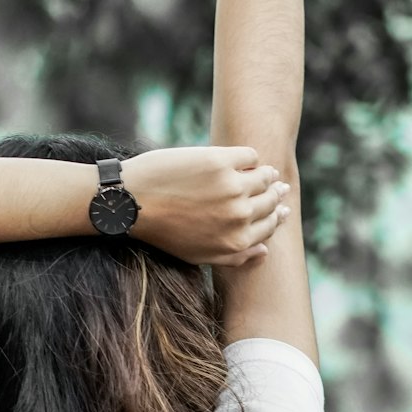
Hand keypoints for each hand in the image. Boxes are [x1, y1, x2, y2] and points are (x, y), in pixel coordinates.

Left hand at [121, 145, 290, 266]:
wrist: (130, 202)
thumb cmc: (162, 230)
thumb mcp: (198, 255)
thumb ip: (235, 256)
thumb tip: (265, 250)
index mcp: (236, 241)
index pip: (269, 226)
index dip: (277, 215)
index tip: (281, 206)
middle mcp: (239, 216)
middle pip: (270, 201)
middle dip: (276, 194)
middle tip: (278, 186)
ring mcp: (232, 187)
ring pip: (264, 177)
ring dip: (267, 174)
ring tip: (265, 171)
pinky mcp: (221, 161)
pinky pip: (250, 155)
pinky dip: (249, 157)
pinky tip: (242, 159)